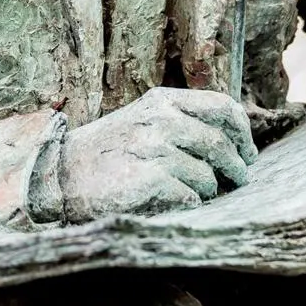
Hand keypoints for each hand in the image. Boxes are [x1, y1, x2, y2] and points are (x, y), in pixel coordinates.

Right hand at [59, 87, 257, 219]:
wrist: (58, 179)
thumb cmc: (106, 154)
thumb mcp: (141, 121)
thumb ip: (181, 122)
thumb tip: (233, 140)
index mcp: (162, 101)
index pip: (222, 108)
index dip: (242, 132)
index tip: (247, 152)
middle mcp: (161, 120)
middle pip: (220, 144)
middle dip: (236, 167)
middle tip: (237, 180)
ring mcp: (156, 149)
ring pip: (207, 176)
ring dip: (207, 190)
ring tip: (189, 193)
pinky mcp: (152, 180)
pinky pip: (191, 197)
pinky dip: (187, 204)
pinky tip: (168, 203)